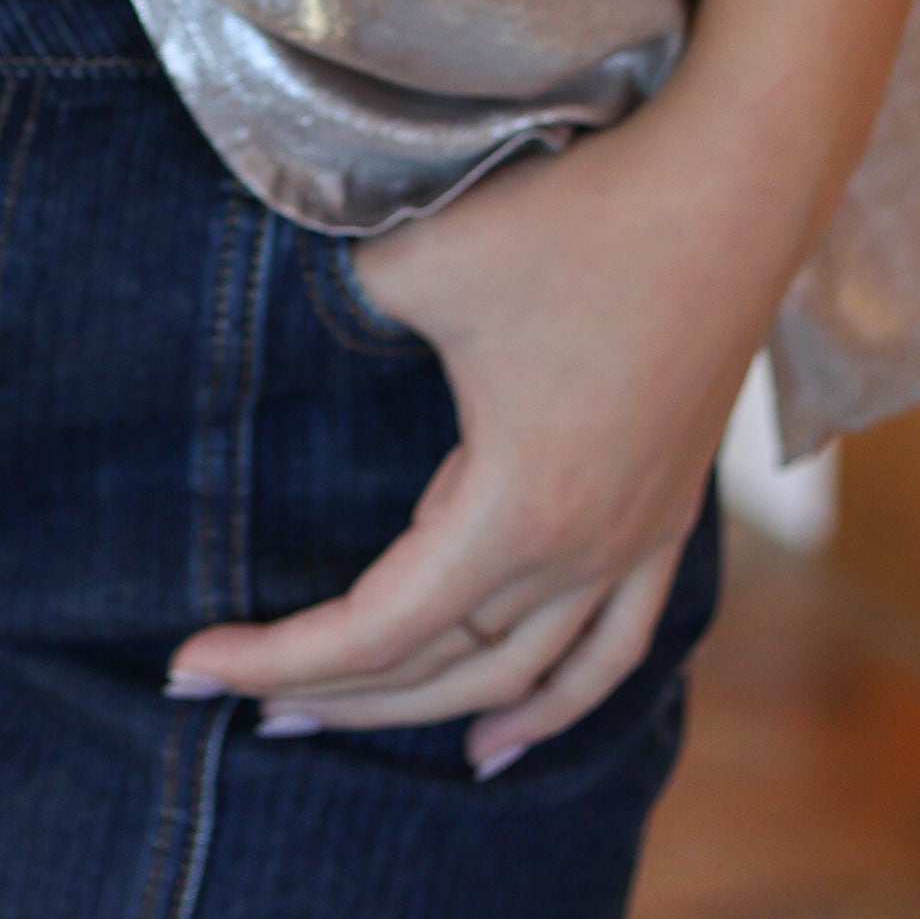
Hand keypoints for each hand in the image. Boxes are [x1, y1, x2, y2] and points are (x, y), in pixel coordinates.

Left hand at [166, 95, 798, 772]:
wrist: (733, 181)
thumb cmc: (577, 218)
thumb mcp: (419, 262)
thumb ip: (345, 310)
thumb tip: (308, 323)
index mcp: (516, 510)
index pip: (373, 628)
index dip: (274, 657)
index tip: (186, 667)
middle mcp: (582, 549)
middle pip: (437, 663)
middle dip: (332, 691)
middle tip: (238, 697)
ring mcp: (638, 538)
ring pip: (521, 670)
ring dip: (426, 709)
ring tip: (335, 721)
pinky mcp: (670, 510)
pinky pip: (613, 647)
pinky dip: (554, 704)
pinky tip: (502, 738)